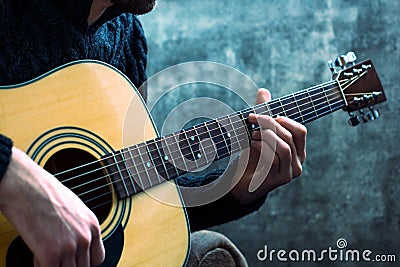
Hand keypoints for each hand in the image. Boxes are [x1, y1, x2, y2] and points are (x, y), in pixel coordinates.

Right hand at [0, 147, 104, 266]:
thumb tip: (75, 242)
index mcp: (92, 224)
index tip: (72, 260)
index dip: (83, 262)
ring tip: (43, 253)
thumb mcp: (74, 208)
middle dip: (67, 264)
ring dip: (54, 265)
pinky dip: (40, 266)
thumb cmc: (44, 192)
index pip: (98, 258)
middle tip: (55, 256)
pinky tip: (35, 256)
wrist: (25, 185)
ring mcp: (69, 246)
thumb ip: (79, 227)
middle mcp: (85, 236)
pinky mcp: (51, 253)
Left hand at [231, 88, 306, 204]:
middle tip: (252, 118)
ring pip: (284, 146)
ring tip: (252, 134)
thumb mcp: (257, 134)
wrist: (240, 184)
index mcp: (297, 150)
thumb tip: (263, 91)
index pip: (300, 131)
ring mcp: (290, 172)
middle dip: (269, 123)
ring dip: (266, 135)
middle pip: (290, 135)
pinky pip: (275, 157)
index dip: (285, 120)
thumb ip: (262, 114)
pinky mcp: (280, 179)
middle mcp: (297, 162)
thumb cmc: (251, 158)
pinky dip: (262, 147)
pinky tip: (252, 144)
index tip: (267, 115)